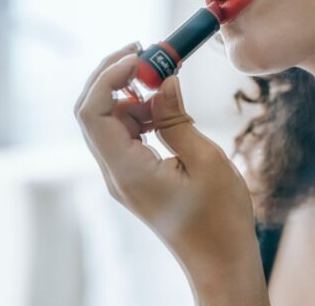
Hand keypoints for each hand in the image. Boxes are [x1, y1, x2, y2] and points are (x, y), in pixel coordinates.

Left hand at [74, 43, 256, 265]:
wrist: (221, 260)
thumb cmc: (220, 218)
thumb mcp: (205, 160)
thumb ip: (175, 118)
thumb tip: (162, 81)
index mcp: (127, 171)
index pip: (93, 111)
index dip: (109, 75)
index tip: (142, 54)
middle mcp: (115, 174)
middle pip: (93, 112)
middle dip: (114, 76)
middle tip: (146, 52)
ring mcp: (123, 177)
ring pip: (110, 122)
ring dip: (132, 95)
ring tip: (167, 80)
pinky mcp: (135, 178)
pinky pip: (126, 136)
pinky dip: (141, 114)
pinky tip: (166, 108)